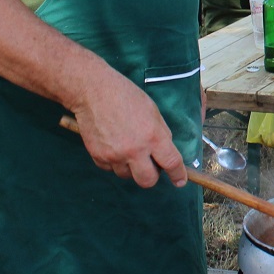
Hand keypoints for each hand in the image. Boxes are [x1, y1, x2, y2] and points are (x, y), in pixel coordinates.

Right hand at [66, 73, 186, 187]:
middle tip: (151, 164)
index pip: (171, 163)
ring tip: (129, 149)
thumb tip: (166, 152)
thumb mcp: (153, 112)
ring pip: (128, 176)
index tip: (179, 181)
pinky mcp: (98, 156)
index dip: (178, 175)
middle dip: (152, 176)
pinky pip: (110, 169)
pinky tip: (114, 146)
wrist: (93, 92)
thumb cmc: (126, 96)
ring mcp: (114, 155)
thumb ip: (161, 134)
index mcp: (153, 136)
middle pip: (148, 181)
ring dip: (131, 168)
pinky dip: (115, 162)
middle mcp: (134, 150)